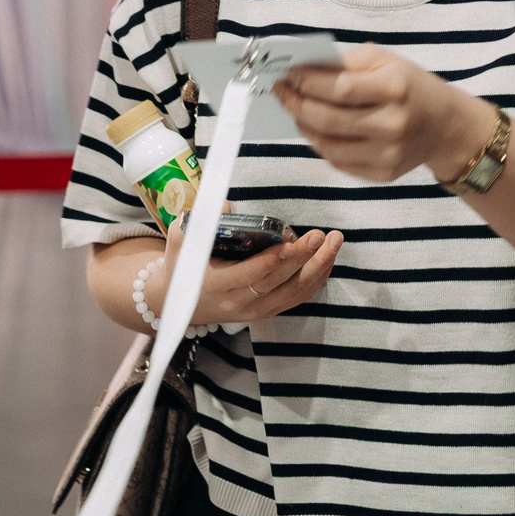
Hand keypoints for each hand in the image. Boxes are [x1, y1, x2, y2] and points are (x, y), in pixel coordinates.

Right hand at [145, 220, 341, 324]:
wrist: (182, 306)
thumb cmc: (183, 269)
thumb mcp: (180, 245)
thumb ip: (196, 223)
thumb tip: (223, 204)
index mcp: (216, 285)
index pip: (248, 276)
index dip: (269, 262)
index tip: (288, 243)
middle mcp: (239, 302)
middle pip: (278, 282)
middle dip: (302, 258)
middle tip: (320, 235)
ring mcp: (256, 310)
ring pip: (294, 291)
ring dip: (318, 267)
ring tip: (334, 241)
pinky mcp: (269, 311)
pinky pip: (299, 297)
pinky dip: (318, 278)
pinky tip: (328, 257)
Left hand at [277, 43, 492, 183]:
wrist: (444, 125)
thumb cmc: (409, 87)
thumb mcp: (385, 60)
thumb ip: (345, 62)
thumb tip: (303, 72)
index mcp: (395, 89)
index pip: (339, 88)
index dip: (308, 83)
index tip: (290, 75)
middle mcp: (392, 124)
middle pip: (328, 119)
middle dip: (296, 104)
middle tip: (282, 92)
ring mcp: (388, 153)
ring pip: (327, 145)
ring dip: (303, 126)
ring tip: (295, 110)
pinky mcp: (383, 173)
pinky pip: (338, 161)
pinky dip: (320, 144)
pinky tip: (314, 129)